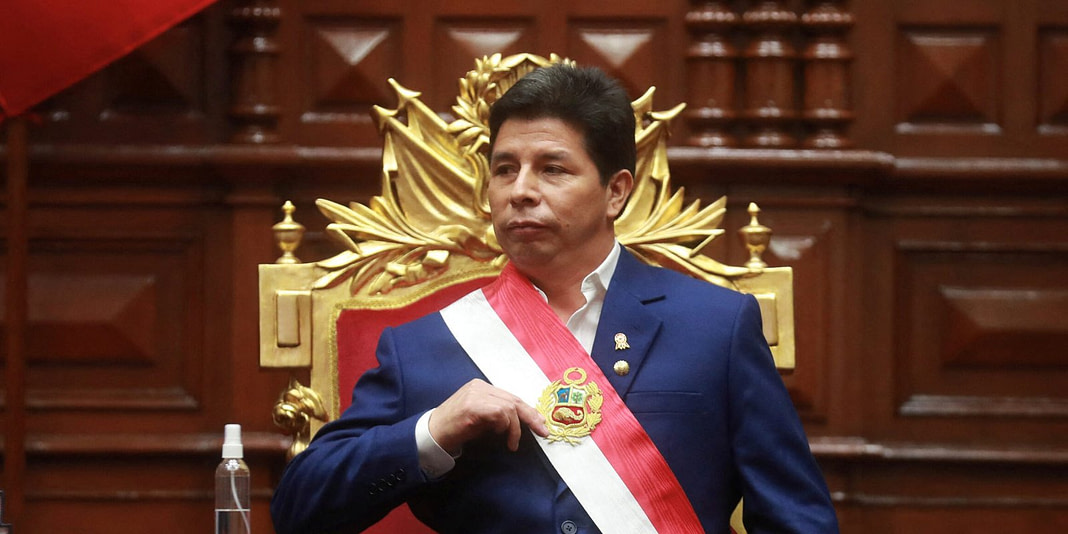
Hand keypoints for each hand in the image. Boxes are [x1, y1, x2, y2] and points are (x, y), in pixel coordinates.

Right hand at [428, 379, 548, 453]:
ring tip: (511, 442)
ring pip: (509, 407)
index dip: (529, 411)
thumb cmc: (456, 428)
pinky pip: (499, 412)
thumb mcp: (481, 418)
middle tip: (542, 431)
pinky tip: (499, 434)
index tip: (541, 423)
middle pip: (514, 400)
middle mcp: (479, 387)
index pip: (511, 397)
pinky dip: (504, 426)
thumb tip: (523, 421)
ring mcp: (475, 394)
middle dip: (531, 417)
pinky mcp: (472, 406)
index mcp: (482, 387)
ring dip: (515, 428)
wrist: (432, 434)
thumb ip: (498, 415)